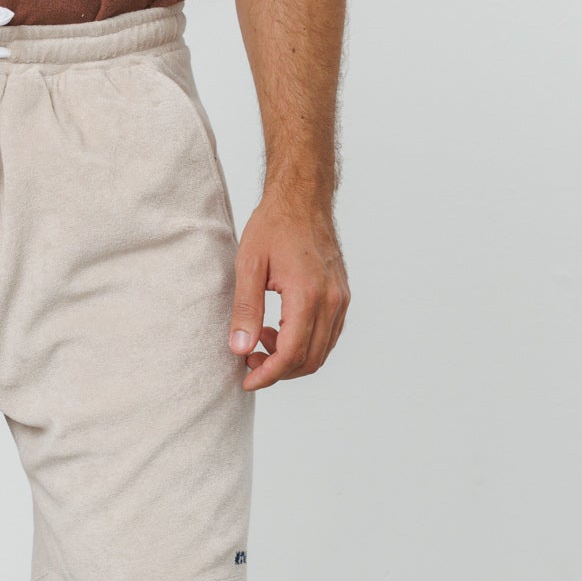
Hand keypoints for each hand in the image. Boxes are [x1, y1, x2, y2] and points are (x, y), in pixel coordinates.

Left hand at [228, 192, 349, 390]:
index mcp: (308, 295)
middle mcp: (331, 301)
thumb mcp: (248, 265)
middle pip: (309, 360)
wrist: (302, 199)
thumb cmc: (273, 226)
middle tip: (248, 360)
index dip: (267, 375)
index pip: (291, 354)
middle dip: (277, 370)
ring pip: (320, 352)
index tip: (246, 381)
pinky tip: (277, 328)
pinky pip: (327, 336)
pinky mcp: (341, 297)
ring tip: (259, 339)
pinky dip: (304, 344)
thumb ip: (245, 309)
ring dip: (290, 358)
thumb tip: (239, 349)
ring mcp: (340, 300)